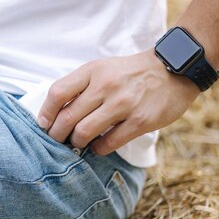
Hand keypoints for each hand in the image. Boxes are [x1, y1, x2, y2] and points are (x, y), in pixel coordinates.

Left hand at [37, 49, 200, 155]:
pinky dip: (98, 149)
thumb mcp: (103, 68)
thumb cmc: (131, 73)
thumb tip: (55, 112)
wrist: (174, 69)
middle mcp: (106, 86)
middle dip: (57, 134)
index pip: (57, 93)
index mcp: (93, 71)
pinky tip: (99, 146)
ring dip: (77, 143)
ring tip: (79, 142)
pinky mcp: (140, 121)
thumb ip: (81, 86)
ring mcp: (123, 104)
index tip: (44, 124)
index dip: (46, 112)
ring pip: (84, 133)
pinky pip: (108, 143)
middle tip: (59, 139)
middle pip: (67, 118)